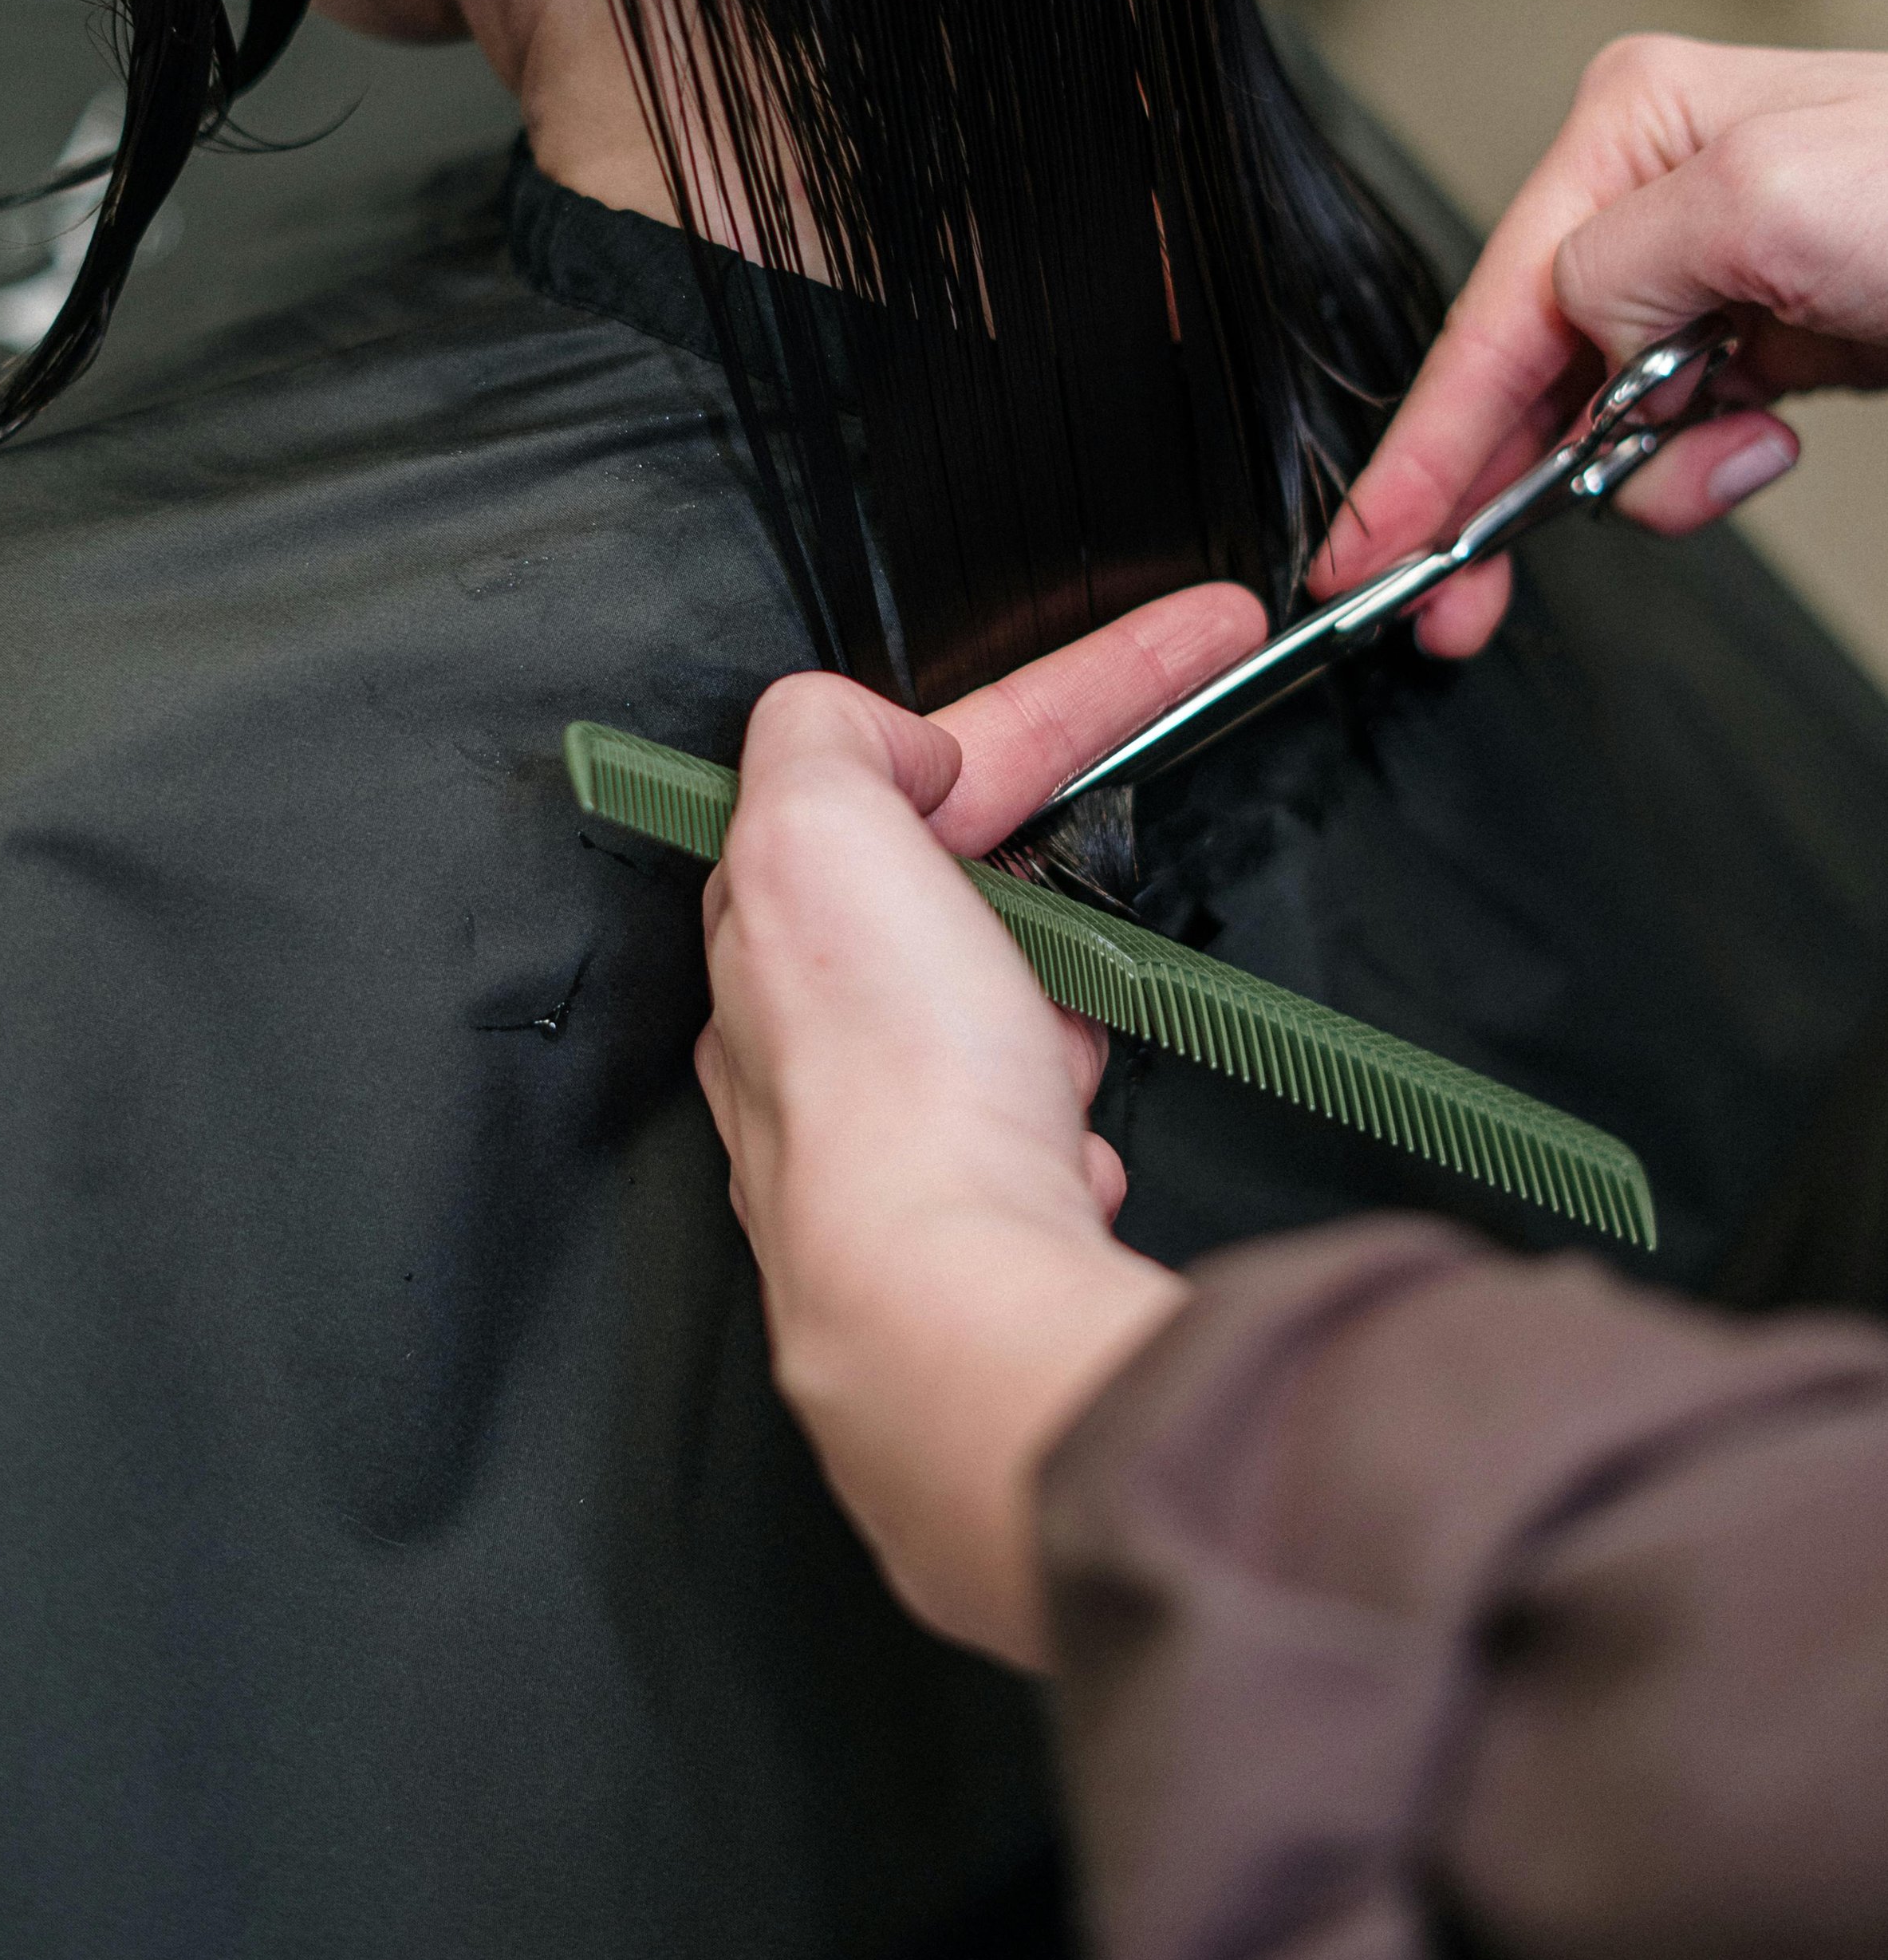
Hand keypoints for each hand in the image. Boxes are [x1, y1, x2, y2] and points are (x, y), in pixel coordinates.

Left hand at [695, 582, 1268, 1668]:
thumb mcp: (815, 828)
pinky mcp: (965, 1231)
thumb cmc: (888, 1088)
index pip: (914, 771)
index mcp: (762, 935)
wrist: (954, 1319)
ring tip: (1063, 1047)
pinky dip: (1066, 1124)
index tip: (1197, 640)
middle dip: (1043, 890)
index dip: (1066, 698)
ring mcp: (881, 1148)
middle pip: (953, 904)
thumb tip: (892, 741)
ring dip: (1055, 1012)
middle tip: (1101, 906)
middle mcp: (797, 1052)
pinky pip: (1037, 1138)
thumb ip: (828, 734)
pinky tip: (1072, 1146)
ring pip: (1001, 1022)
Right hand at [1315, 36, 1887, 656]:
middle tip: (1449, 606)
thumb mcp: (1768, 199)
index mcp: (1635, 128)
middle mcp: (1660, 191)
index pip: (1491, 312)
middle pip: (1526, 371)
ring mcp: (1718, 269)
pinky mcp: (1772, 335)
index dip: (1423, 446)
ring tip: (1714, 468)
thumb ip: (1622, 267)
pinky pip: (1678, 432)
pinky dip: (1697, 467)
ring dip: (1634, 474)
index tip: (1371, 548)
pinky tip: (1750, 449)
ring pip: (1600, 415)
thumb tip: (1581, 339)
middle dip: (1492, 488)